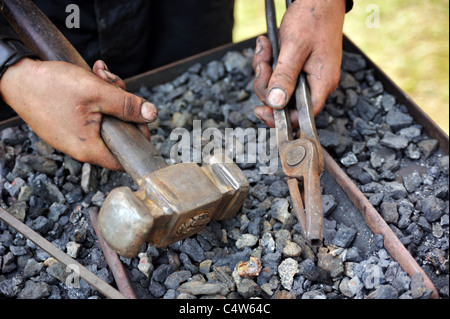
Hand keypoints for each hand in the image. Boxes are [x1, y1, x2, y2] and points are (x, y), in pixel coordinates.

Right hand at [0, 58, 156, 170]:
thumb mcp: (96, 92)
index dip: (138, 137)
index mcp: (89, 149)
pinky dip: (95, 97)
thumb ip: (127, 105)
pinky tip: (91, 78)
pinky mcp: (66, 125)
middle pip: (116, 132)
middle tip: (114, 84)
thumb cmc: (50, 86)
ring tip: (100, 75)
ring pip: (104, 119)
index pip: (125, 157)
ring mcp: (72, 137)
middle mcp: (80, 148)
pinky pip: (90, 114)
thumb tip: (151, 114)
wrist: (14, 77)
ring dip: (109, 95)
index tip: (140, 118)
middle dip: (122, 105)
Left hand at [252, 0, 345, 126]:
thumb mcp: (295, 47)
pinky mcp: (297, 68)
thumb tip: (276, 104)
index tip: (260, 110)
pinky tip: (267, 45)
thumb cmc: (313, 17)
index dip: (280, 118)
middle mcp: (315, 84)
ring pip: (277, 88)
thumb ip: (285, 76)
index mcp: (321, 84)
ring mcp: (305, 77)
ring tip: (265, 49)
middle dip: (266, 86)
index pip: (302, 116)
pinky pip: (277, 75)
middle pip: (284, 103)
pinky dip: (267, 62)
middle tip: (263, 64)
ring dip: (264, 71)